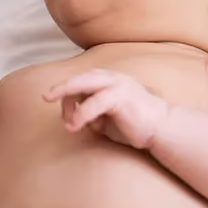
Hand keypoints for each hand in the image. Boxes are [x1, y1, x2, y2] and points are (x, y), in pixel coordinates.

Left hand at [43, 69, 169, 149]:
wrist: (162, 129)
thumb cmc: (134, 124)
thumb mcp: (106, 117)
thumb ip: (90, 112)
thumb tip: (73, 116)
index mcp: (108, 80)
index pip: (80, 82)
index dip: (68, 96)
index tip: (65, 117)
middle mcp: (111, 78)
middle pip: (79, 79)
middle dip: (61, 88)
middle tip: (45, 97)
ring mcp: (117, 85)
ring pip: (84, 86)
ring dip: (69, 103)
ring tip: (66, 122)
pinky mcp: (120, 96)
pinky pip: (95, 103)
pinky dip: (82, 114)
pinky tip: (76, 125)